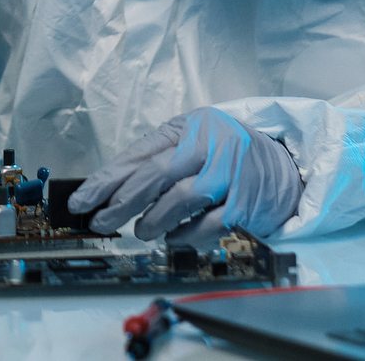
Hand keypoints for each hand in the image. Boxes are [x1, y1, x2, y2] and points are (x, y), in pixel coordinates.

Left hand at [67, 107, 300, 239]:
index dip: (106, 179)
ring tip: (141, 231)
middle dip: (122, 201)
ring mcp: (230, 174)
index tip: (81, 200)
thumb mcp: (191, 140)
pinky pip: (208, 224)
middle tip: (101, 222)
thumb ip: (155, 157)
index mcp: (189, 127)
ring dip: (154, 220)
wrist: (282, 166)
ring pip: (182, 198)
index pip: (139, 153)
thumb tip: (109, 189)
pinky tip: (172, 237)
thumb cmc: (225, 153)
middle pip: (156, 173)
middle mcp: (209, 145)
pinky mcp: (246, 203)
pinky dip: (185, 235)